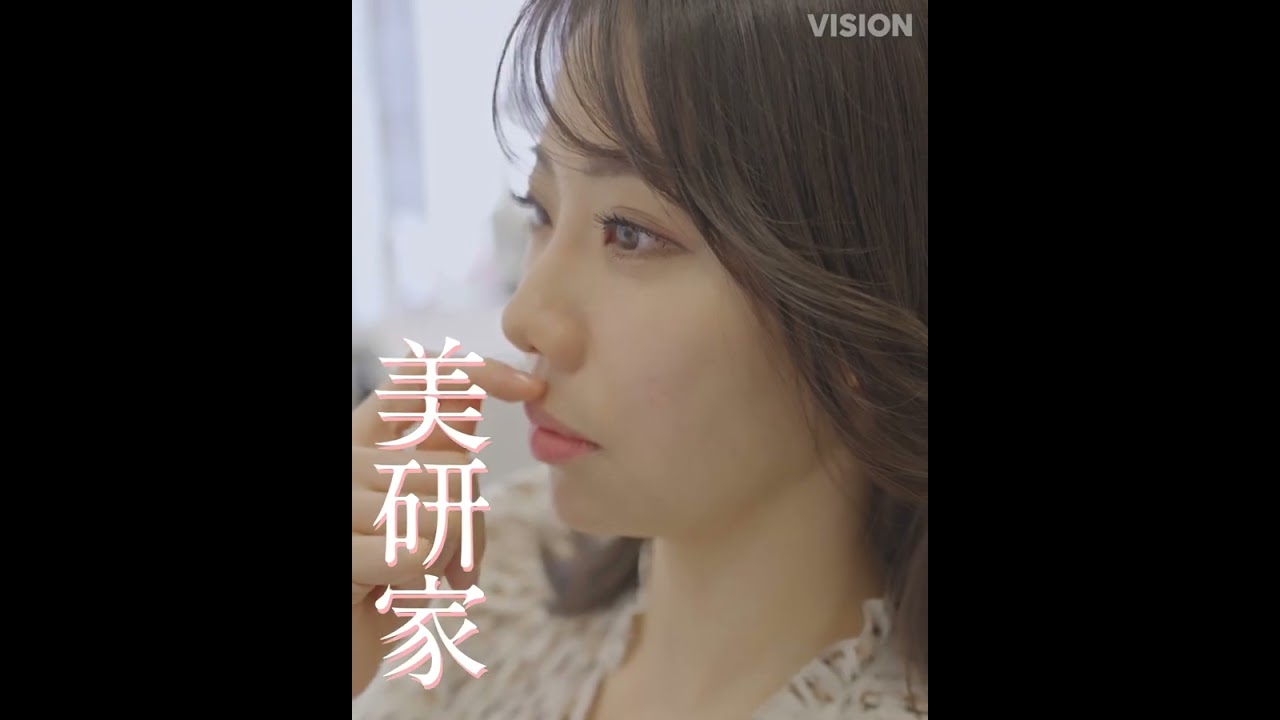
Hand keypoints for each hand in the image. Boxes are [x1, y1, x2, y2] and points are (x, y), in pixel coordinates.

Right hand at [351, 349, 543, 604]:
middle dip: (468, 521)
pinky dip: (420, 578)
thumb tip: (474, 397)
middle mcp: (347, 459)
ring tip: (418, 576)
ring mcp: (339, 500)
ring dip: (448, 556)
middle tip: (446, 562)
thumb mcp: (424, 514)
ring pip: (445, 510)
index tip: (528, 388)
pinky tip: (392, 592)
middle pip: (455, 465)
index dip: (475, 371)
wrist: (345, 645)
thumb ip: (440, 461)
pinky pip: (415, 551)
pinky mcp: (338, 551)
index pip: (418, 378)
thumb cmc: (387, 583)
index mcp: (365, 439)